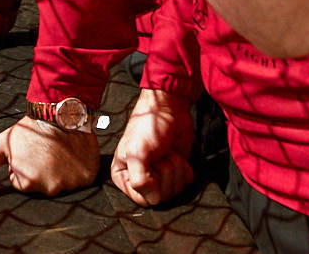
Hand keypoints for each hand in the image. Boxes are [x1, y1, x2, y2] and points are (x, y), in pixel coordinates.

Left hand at [0, 118, 97, 195]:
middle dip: (41, 172)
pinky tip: (71, 155)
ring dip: (60, 172)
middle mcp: (51, 187)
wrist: (60, 109)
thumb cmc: (30, 128)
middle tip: (44, 152)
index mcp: (28, 181)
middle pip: (43, 187)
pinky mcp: (88, 177)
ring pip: (62, 184)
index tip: (30, 154)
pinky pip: (81, 180)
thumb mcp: (2, 143)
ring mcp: (71, 183)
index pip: (23, 184)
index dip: (24, 168)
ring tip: (58, 152)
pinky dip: (77, 169)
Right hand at [109, 89, 194, 205]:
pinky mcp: (176, 171)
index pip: (141, 199)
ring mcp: (160, 176)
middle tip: (159, 155)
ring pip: (175, 191)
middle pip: (161, 197)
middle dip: (165, 172)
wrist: (168, 108)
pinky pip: (186, 183)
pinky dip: (184, 167)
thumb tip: (154, 200)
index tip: (150, 165)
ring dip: (175, 167)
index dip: (151, 185)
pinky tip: (175, 154)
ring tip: (166, 152)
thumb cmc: (147, 125)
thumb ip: (140, 180)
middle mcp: (140, 179)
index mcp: (123, 176)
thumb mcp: (136, 152)